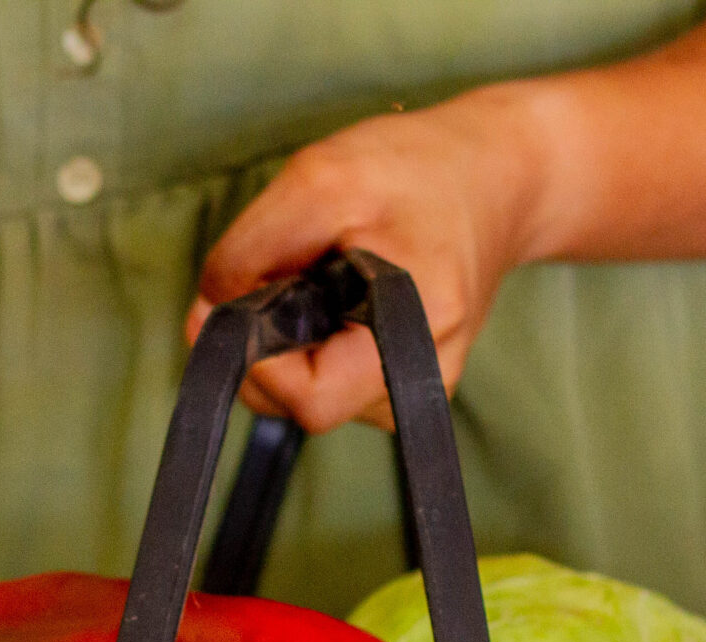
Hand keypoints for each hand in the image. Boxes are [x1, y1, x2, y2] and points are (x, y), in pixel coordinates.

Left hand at [187, 93, 547, 431]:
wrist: (497, 175)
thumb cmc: (413, 170)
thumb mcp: (318, 180)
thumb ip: (251, 249)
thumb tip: (209, 311)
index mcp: (414, 334)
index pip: (310, 401)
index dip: (257, 360)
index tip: (235, 302)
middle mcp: (424, 378)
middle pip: (304, 408)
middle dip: (264, 351)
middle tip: (266, 279)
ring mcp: (419, 384)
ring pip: (313, 397)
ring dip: (286, 345)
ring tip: (312, 278)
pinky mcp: (408, 377)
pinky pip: (333, 382)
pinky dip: (310, 344)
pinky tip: (330, 299)